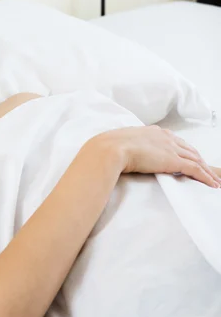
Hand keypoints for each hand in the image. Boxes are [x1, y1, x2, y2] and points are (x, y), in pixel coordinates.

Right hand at [95, 126, 220, 188]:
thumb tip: (119, 156)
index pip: (174, 141)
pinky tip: (212, 184)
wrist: (109, 149)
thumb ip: (126, 149)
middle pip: (189, 149)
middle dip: (199, 159)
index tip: (187, 157)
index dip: (182, 150)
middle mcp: (164, 137)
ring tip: (213, 179)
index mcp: (151, 132)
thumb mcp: (119, 144)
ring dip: (206, 170)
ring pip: (196, 159)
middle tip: (206, 169)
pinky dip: (205, 177)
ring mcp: (170, 148)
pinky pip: (195, 169)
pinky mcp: (173, 161)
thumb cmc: (107, 148)